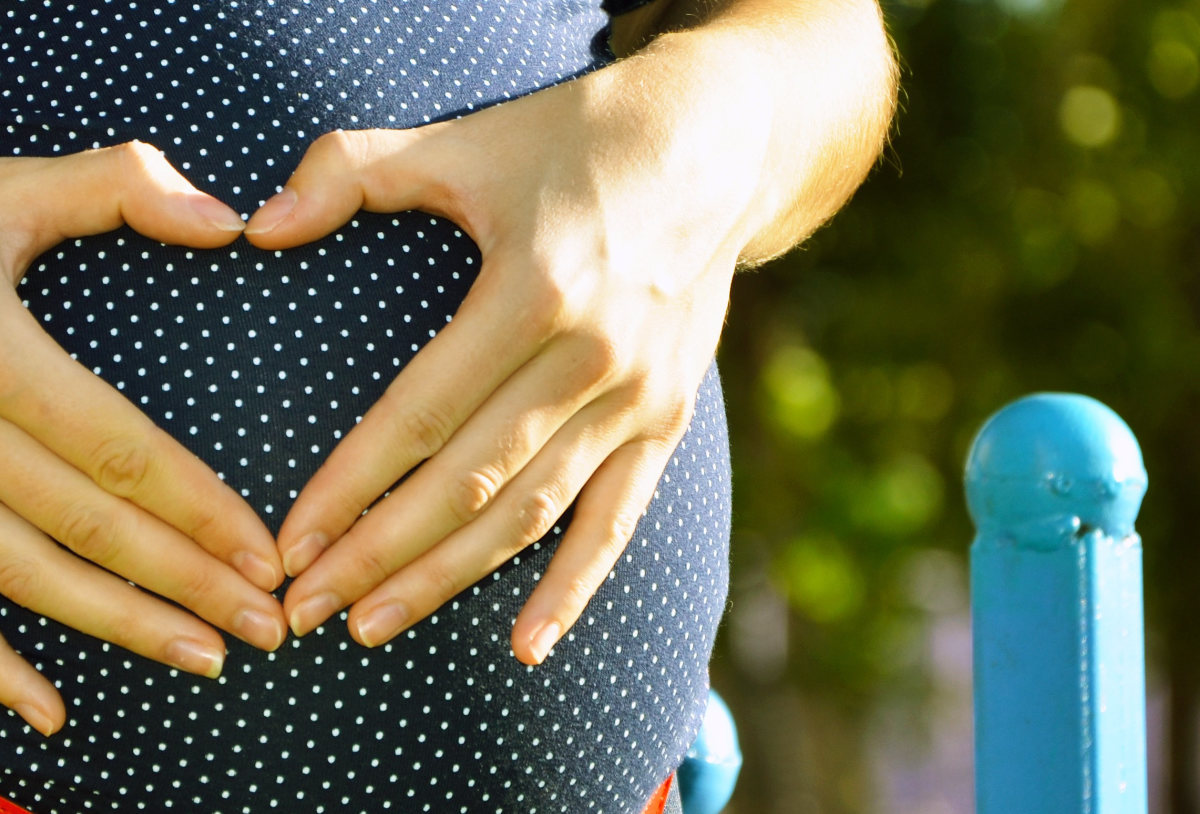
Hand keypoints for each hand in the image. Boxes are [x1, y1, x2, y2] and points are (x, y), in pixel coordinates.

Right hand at [0, 143, 286, 735]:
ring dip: (114, 627)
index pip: (116, 448)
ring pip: (18, 576)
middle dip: (184, 582)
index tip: (270, 554)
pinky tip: (49, 713)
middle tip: (266, 629)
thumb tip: (229, 221)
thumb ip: (116, 187)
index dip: (199, 507)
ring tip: (203, 659)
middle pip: (83, 525)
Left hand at [245, 60, 753, 663]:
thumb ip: (352, 172)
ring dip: (451, 578)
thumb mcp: (464, 139)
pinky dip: (573, 588)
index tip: (290, 545)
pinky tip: (524, 646)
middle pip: (469, 483)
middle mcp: (591, 357)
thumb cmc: (573, 140)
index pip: (421, 415)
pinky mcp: (668, 419)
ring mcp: (637, 397)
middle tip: (307, 608)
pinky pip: (617, 519)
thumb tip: (255, 227)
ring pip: (532, 513)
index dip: (349, 487)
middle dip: (379, 553)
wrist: (713, 147)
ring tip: (375, 625)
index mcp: (534, 290)